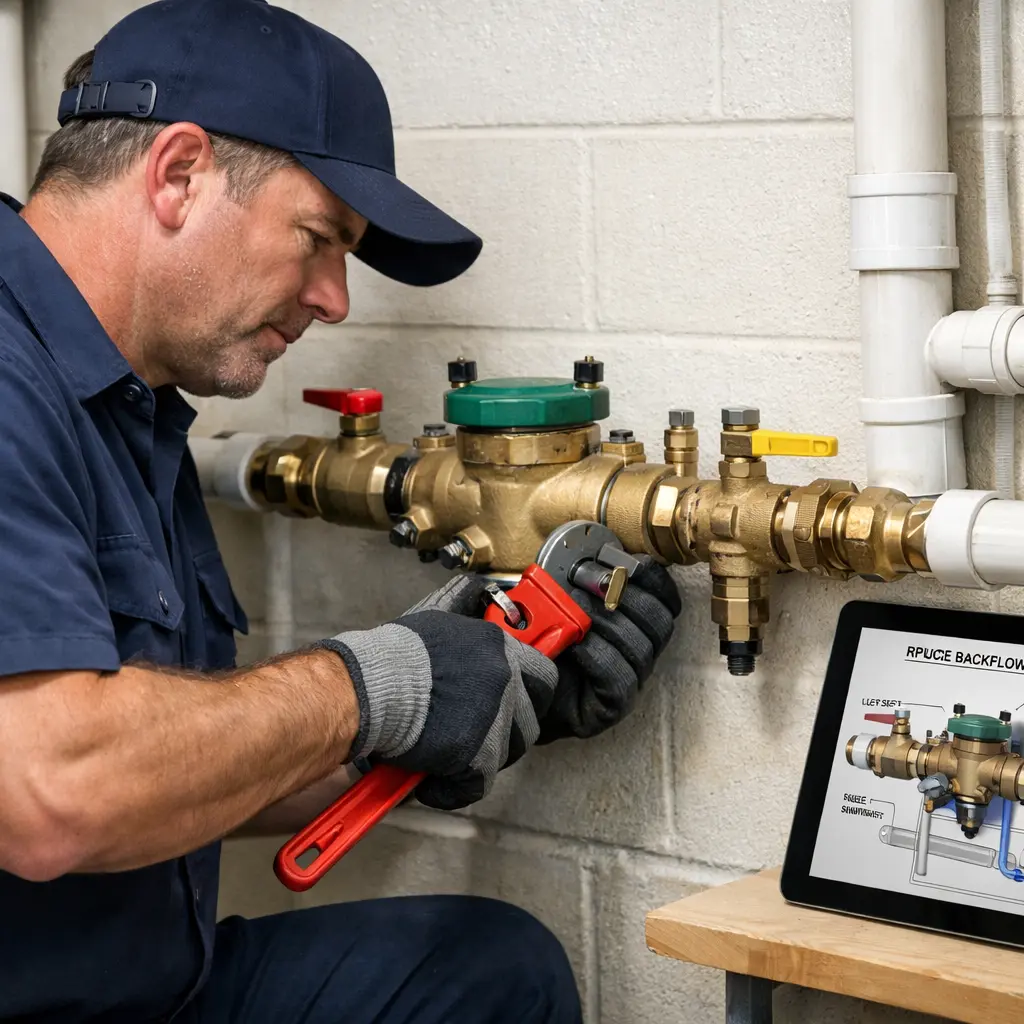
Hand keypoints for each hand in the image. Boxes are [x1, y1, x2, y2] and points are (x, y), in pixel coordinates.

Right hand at [313, 575, 555, 809]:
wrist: (369, 688)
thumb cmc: (395, 655)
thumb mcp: (436, 614)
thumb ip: (463, 602)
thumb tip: (477, 590)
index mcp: (498, 648)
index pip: (544, 674)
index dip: (533, 693)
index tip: (519, 702)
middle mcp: (504, 682)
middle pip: (531, 721)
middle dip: (509, 733)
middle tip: (480, 735)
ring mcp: (493, 720)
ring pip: (504, 754)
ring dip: (481, 760)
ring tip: (452, 755)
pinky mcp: (474, 756)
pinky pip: (475, 784)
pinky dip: (452, 788)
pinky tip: (432, 780)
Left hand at [537, 556, 680, 743]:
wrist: (518, 686)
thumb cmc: (542, 641)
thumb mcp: (558, 602)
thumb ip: (577, 578)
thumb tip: (585, 549)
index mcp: (636, 625)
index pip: (666, 603)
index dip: (656, 581)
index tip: (633, 563)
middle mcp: (640, 654)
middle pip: (660, 623)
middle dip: (630, 597)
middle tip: (594, 583)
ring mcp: (631, 683)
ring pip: (640, 648)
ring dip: (607, 622)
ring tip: (574, 609)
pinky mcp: (613, 706)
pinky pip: (619, 677)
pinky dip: (597, 654)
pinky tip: (574, 644)